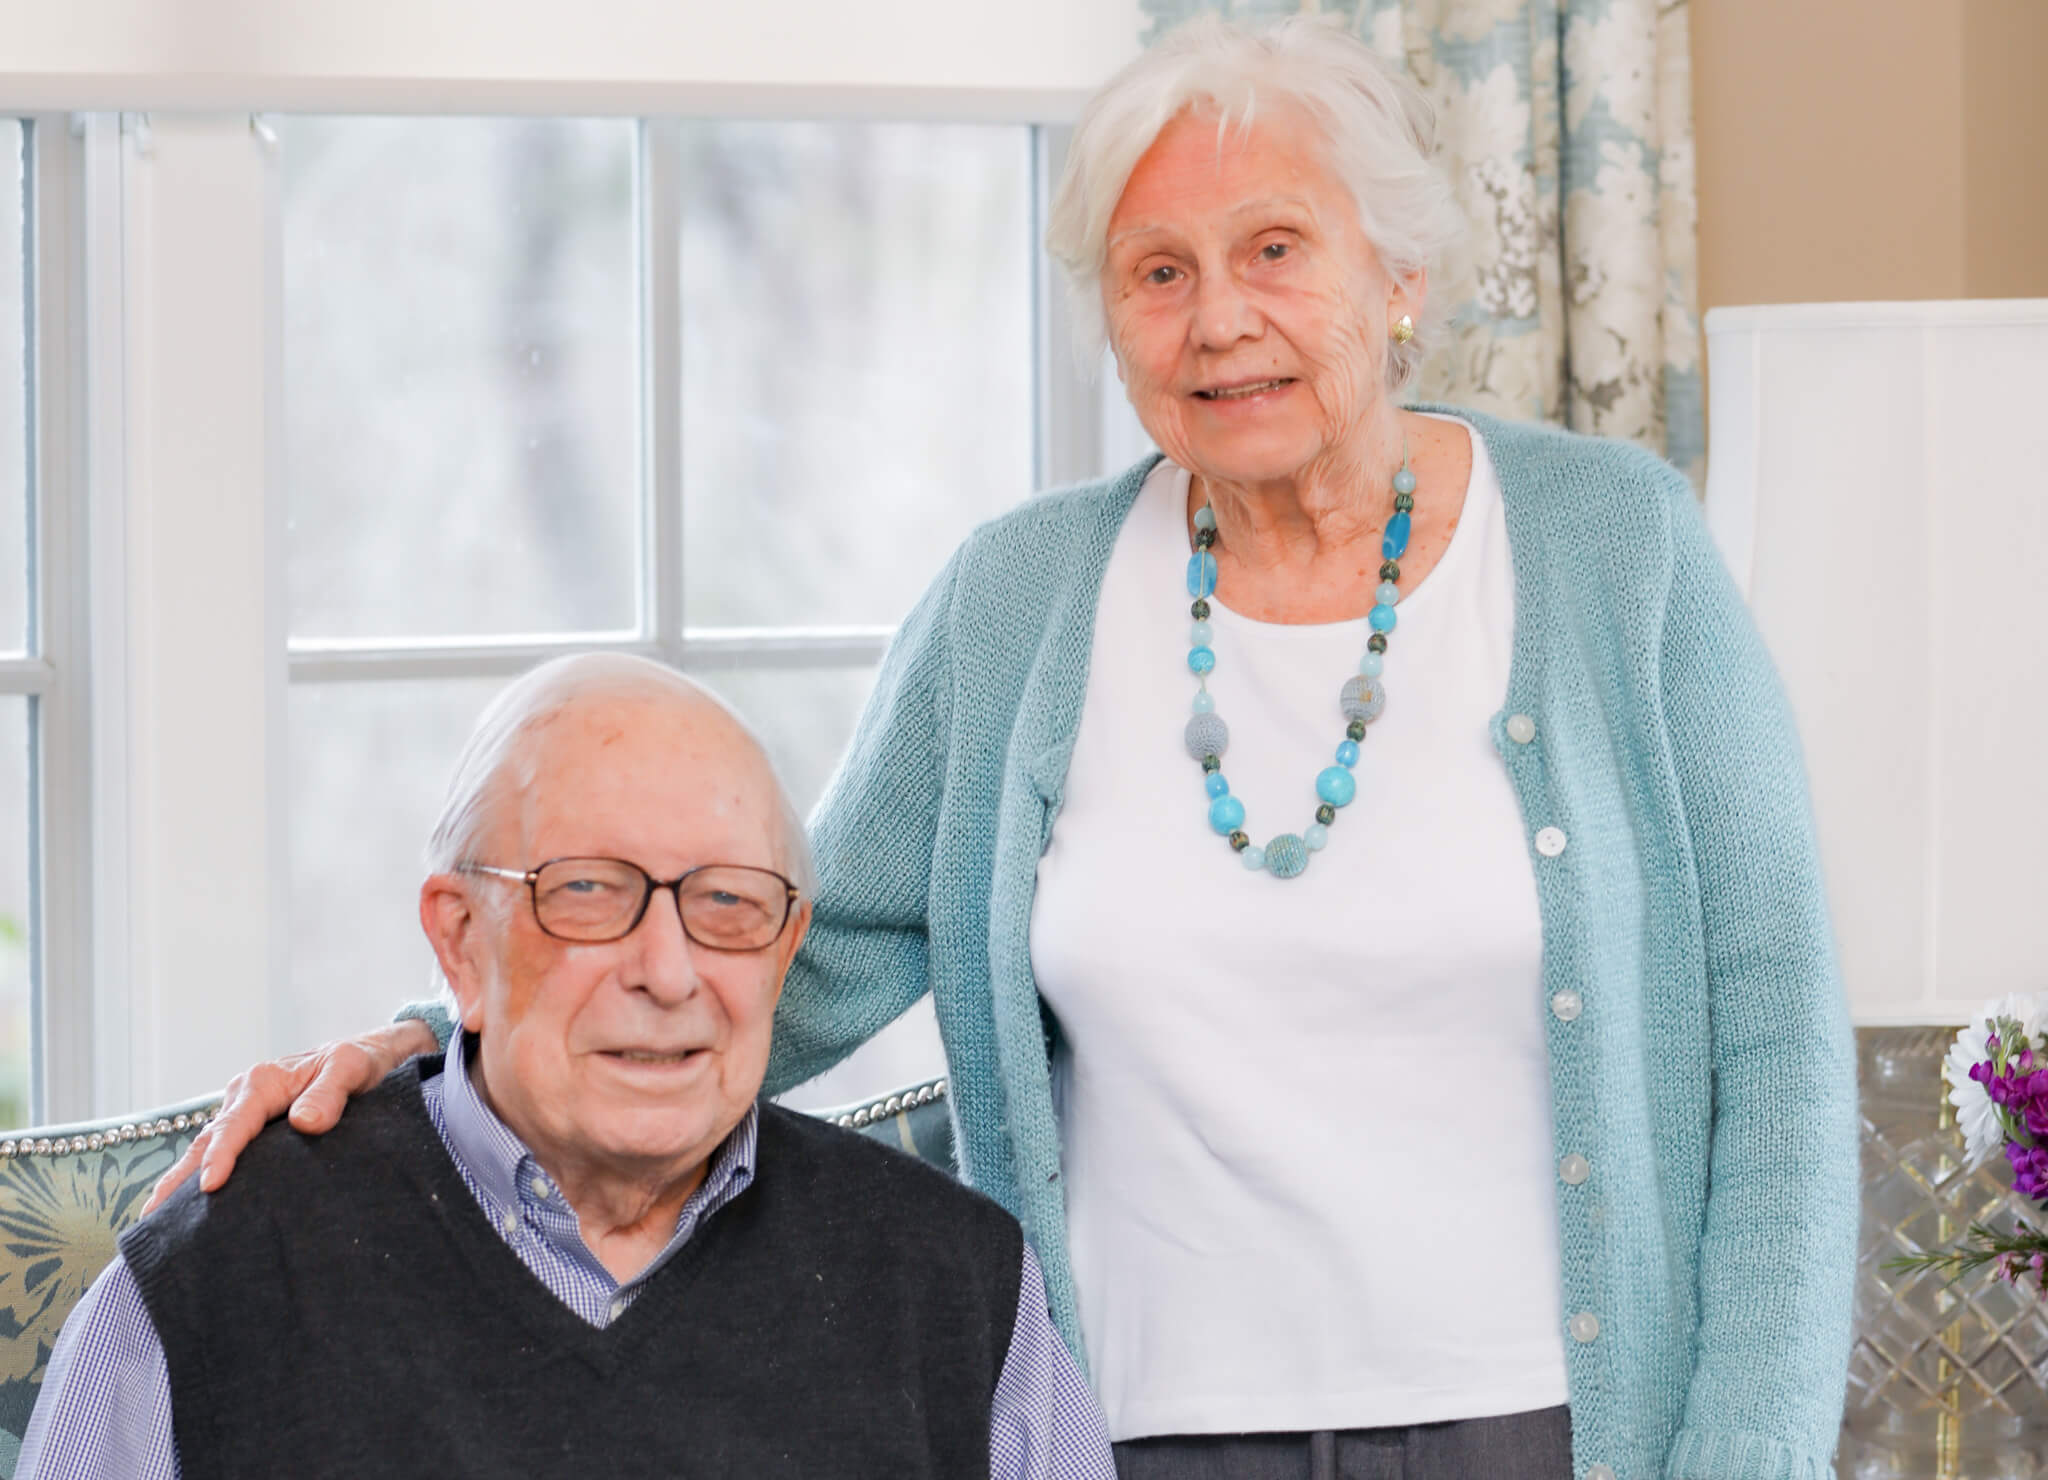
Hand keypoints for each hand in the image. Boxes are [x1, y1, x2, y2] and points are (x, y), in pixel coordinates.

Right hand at [143, 1020, 438, 1213]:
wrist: (371, 1056)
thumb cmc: (362, 1061)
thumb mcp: (352, 1068)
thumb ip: (330, 1092)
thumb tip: (304, 1122)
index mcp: (263, 1081)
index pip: (235, 1124)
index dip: (221, 1155)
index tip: (210, 1186)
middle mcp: (244, 1098)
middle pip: (206, 1141)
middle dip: (178, 1179)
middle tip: (153, 1218)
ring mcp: (245, 1115)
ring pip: (205, 1150)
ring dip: (181, 1183)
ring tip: (156, 1222)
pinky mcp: (254, 1132)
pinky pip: (222, 1154)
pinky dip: (200, 1178)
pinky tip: (188, 1209)